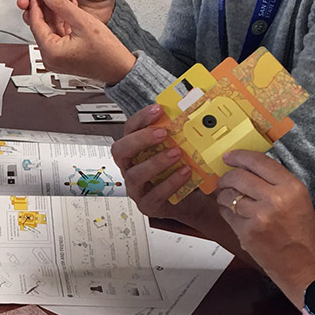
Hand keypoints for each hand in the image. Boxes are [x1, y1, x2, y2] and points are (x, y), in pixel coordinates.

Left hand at [17, 0, 136, 83]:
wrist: (120, 68)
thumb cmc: (106, 53)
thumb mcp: (83, 21)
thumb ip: (62, 5)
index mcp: (51, 52)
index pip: (35, 24)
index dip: (35, 6)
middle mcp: (50, 58)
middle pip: (41, 28)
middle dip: (45, 9)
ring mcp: (57, 59)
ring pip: (50, 31)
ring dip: (55, 15)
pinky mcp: (64, 57)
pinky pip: (58, 37)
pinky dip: (62, 23)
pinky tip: (68, 11)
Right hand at [111, 106, 223, 234]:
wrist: (194, 200)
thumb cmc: (183, 170)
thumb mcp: (181, 149)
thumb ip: (181, 133)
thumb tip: (194, 109)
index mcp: (136, 149)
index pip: (129, 129)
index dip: (141, 118)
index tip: (158, 109)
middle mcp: (130, 167)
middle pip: (120, 151)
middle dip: (140, 139)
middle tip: (162, 133)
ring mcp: (136, 188)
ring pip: (134, 175)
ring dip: (155, 162)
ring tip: (176, 153)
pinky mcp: (147, 205)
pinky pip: (154, 194)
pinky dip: (170, 182)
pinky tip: (185, 172)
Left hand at [217, 150, 314, 303]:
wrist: (309, 270)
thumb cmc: (307, 237)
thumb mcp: (300, 201)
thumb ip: (277, 184)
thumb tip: (248, 171)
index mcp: (292, 187)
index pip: (259, 161)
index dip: (239, 156)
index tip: (229, 156)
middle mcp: (274, 199)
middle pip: (238, 177)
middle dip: (227, 176)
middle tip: (224, 179)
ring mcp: (258, 217)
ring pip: (228, 196)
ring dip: (224, 195)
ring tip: (228, 198)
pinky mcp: (246, 234)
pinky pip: (227, 215)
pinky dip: (225, 211)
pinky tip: (232, 213)